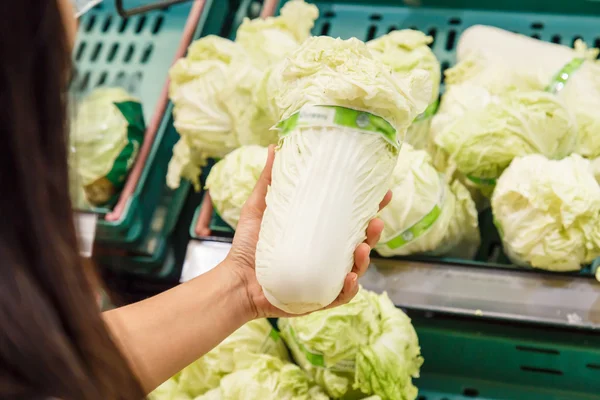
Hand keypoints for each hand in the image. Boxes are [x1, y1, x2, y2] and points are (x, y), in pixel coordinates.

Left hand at [225, 145, 391, 318]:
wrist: (235, 281)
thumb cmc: (248, 246)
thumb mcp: (258, 209)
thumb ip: (268, 181)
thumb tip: (274, 147)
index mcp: (319, 233)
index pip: (350, 218)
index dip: (369, 206)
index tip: (382, 192)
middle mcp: (326, 255)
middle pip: (360, 242)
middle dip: (373, 232)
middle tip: (376, 220)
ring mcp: (325, 277)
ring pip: (356, 268)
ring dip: (364, 258)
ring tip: (362, 247)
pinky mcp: (318, 297)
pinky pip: (341, 295)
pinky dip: (349, 288)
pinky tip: (349, 278)